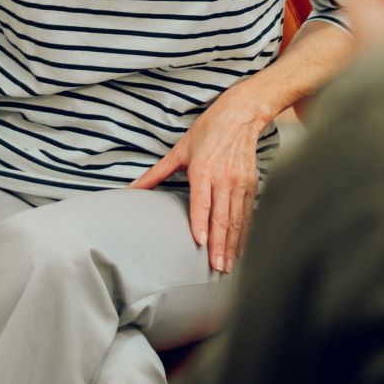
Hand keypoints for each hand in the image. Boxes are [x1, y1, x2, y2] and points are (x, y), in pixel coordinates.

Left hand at [129, 81, 272, 273]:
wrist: (240, 115)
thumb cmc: (208, 131)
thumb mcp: (179, 150)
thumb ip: (156, 173)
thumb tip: (131, 188)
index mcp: (203, 169)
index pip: (202, 201)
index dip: (201, 222)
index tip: (199, 242)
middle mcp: (224, 178)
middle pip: (222, 216)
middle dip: (219, 244)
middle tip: (216, 267)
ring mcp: (240, 183)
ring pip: (237, 219)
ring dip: (232, 244)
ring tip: (227, 266)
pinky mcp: (252, 185)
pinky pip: (248, 214)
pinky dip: (244, 234)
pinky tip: (240, 249)